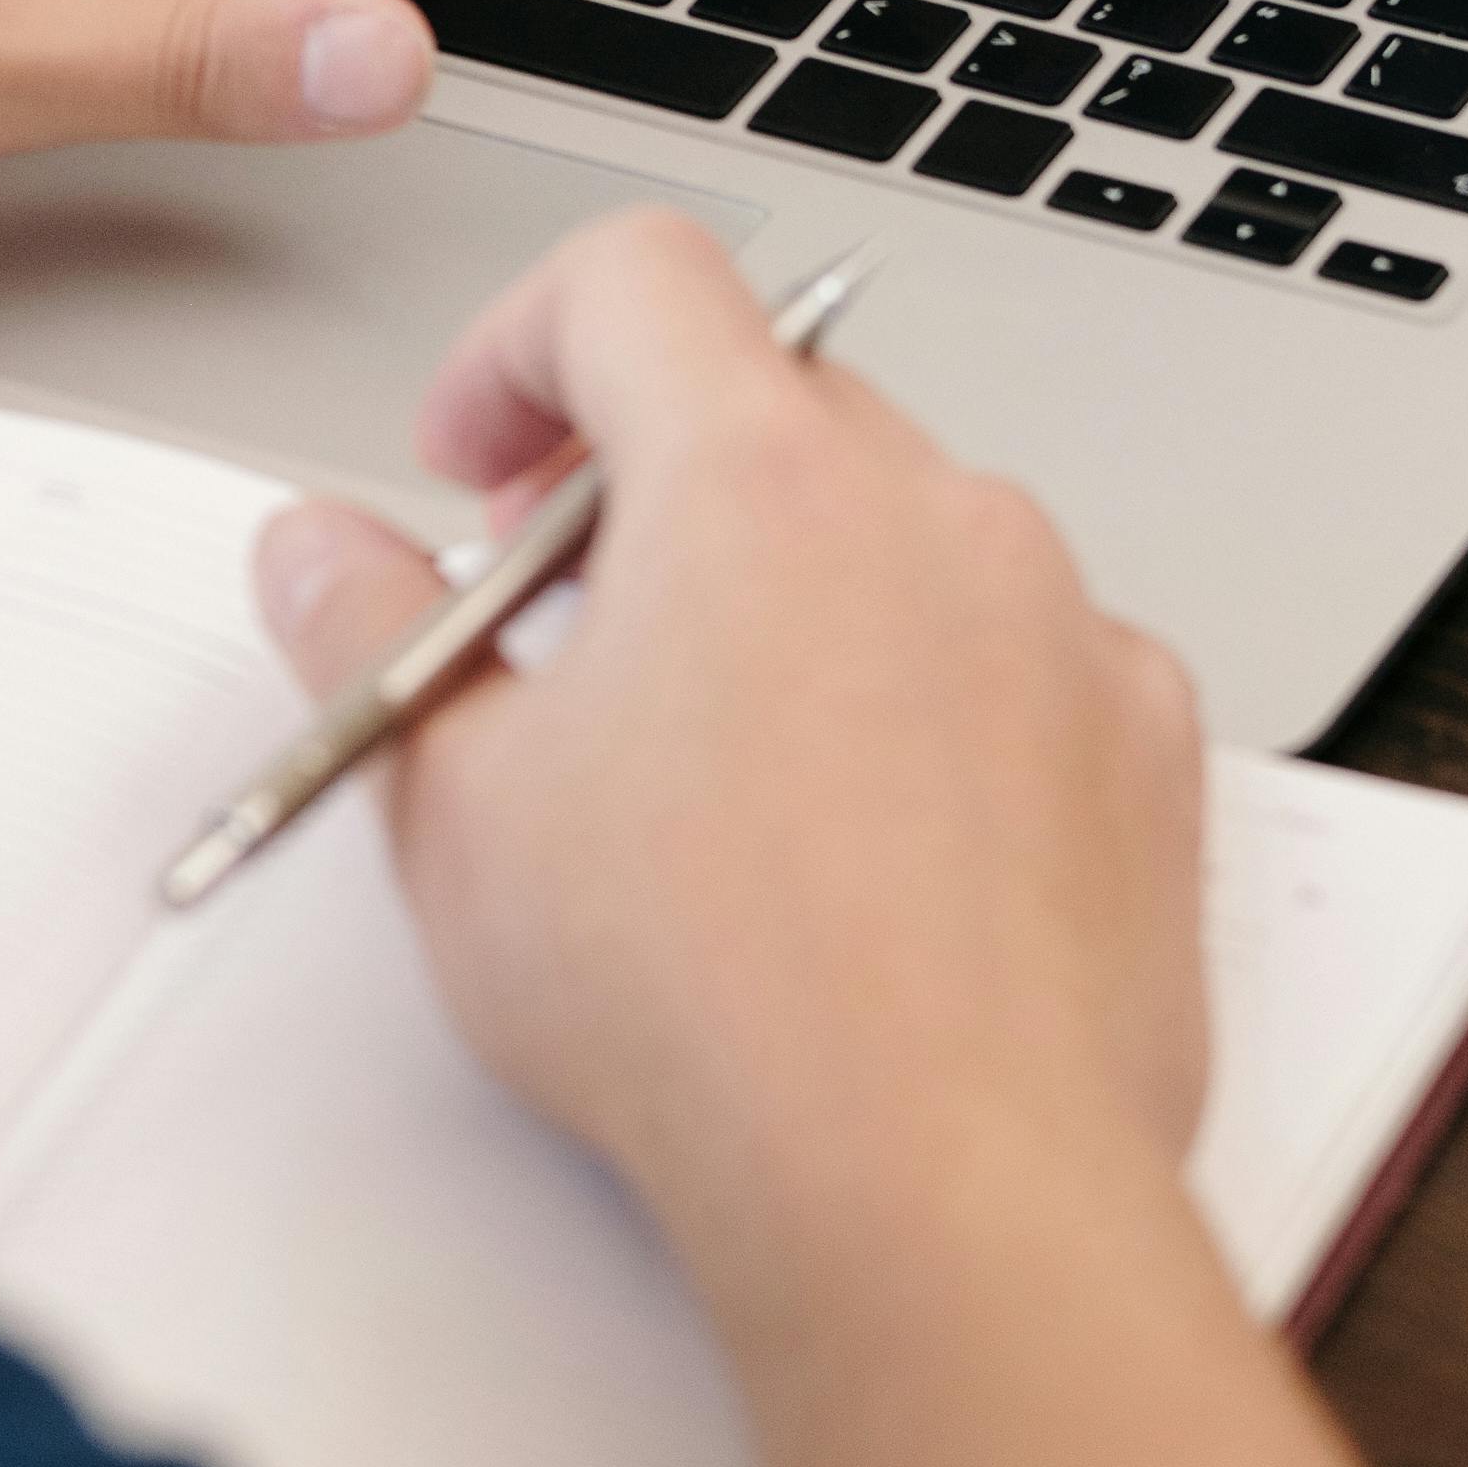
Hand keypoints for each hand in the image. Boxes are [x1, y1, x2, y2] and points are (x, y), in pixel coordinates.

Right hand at [251, 212, 1206, 1343]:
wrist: (940, 1188)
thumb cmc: (716, 1008)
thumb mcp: (455, 808)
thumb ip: (367, 634)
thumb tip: (320, 555)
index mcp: (755, 480)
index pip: (632, 278)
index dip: (522, 346)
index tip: (482, 460)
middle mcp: (934, 513)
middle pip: (775, 401)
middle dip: (653, 484)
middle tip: (569, 628)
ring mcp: (1064, 623)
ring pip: (908, 532)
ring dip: (803, 593)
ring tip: (719, 767)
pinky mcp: (1147, 745)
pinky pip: (1027, 657)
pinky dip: (940, 703)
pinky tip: (866, 843)